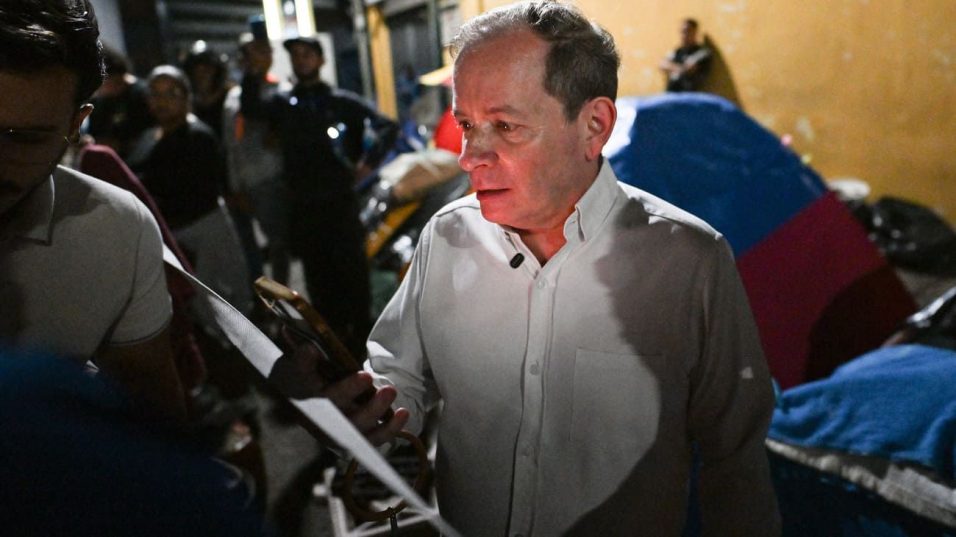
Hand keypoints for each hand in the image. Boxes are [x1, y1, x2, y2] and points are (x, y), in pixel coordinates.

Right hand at [269, 340, 408, 445]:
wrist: (323, 412)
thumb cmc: (319, 383)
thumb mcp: (309, 368)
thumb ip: (307, 359)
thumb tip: (309, 348)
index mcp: (303, 394)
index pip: (300, 379)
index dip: (303, 365)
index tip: (311, 350)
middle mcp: (319, 417)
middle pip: (331, 406)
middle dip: (348, 390)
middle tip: (366, 375)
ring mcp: (340, 433)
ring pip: (355, 425)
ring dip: (374, 409)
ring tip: (390, 390)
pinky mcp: (358, 441)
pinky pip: (375, 438)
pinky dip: (390, 428)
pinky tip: (404, 413)